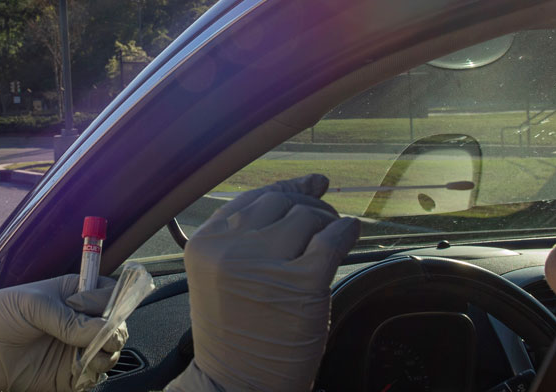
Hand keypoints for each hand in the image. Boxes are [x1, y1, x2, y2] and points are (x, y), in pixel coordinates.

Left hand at [0, 274, 126, 391]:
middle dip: (115, 330)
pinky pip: (95, 375)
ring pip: (111, 352)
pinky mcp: (69, 374)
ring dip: (107, 353)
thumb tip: (102, 330)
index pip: (109, 294)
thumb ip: (68, 319)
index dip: (114, 301)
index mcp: (74, 294)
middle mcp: (80, 321)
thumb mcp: (33, 306)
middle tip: (101, 336)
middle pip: (117, 325)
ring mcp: (76, 348)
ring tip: (87, 353)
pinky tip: (80, 367)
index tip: (104, 310)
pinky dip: (95, 373)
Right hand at [167, 174, 359, 391]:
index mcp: (205, 245)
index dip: (288, 190)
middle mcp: (229, 250)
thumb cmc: (236, 332)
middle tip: (323, 227)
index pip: (253, 198)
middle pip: (281, 203)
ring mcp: (265, 265)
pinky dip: (347, 233)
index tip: (312, 188)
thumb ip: (254, 232)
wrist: (239, 384)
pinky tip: (350, 238)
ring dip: (327, 225)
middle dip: (308, 209)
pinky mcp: (301, 283)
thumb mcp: (223, 276)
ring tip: (329, 245)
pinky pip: (332, 239)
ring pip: (307, 217)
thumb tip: (314, 182)